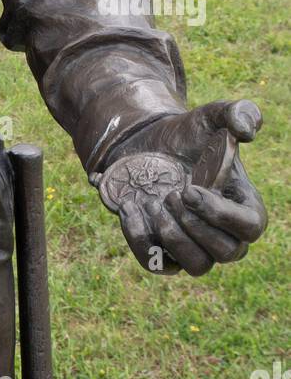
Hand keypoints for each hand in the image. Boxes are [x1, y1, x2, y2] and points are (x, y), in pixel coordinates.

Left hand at [106, 100, 266, 276]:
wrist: (147, 144)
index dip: (221, 215)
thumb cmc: (187, 134)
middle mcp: (223, 233)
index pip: (250, 228)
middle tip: (170, 193)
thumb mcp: (210, 116)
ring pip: (196, 265)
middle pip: (226, 253)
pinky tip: (129, 206)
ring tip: (153, 201)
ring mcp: (194, 246)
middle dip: (195, 225)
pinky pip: (157, 263)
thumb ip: (237, 113)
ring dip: (173, 237)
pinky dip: (140, 239)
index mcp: (243, 206)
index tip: (189, 189)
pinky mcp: (163, 251)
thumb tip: (247, 130)